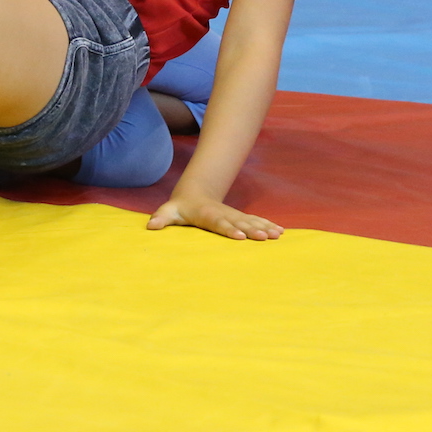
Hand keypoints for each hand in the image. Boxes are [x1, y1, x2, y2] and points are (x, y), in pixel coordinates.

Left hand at [148, 195, 283, 239]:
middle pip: (240, 223)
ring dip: (265, 227)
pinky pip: (255, 221)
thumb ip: (161, 218)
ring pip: (251, 221)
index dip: (229, 230)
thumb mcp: (168, 211)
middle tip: (265, 238)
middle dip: (253, 230)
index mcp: (207, 215)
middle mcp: (224, 214)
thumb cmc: (180, 208)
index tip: (240, 237)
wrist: (195, 193)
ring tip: (277, 235)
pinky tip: (280, 231)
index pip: (219, 223)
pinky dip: (268, 224)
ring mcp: (234, 215)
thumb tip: (151, 225)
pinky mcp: (240, 218)